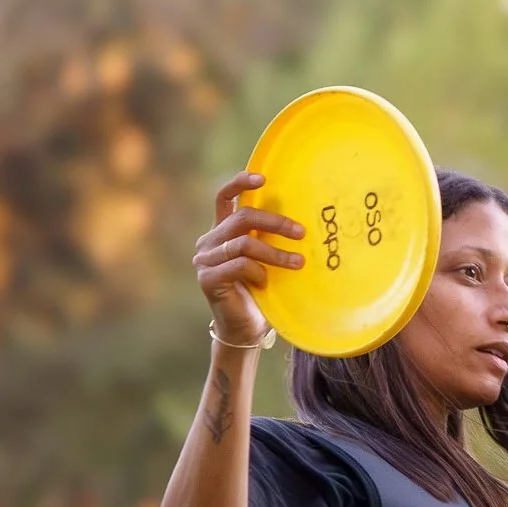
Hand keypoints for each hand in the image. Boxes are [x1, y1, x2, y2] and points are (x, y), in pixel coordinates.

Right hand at [195, 172, 303, 345]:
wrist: (245, 328)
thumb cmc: (261, 293)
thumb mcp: (267, 260)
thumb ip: (270, 240)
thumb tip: (302, 223)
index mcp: (222, 232)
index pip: (224, 198)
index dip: (240, 183)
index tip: (263, 178)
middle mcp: (209, 242)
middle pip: (242, 218)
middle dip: (274, 222)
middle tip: (301, 233)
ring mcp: (205, 259)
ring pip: (244, 243)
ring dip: (275, 253)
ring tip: (298, 263)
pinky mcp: (207, 278)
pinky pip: (239, 265)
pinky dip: (259, 272)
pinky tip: (267, 283)